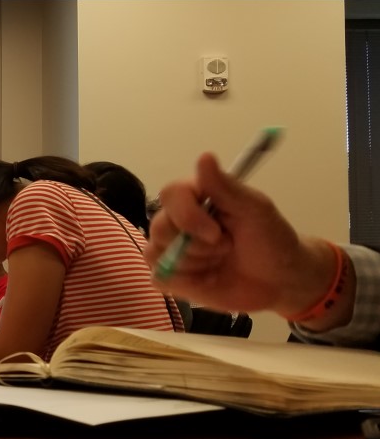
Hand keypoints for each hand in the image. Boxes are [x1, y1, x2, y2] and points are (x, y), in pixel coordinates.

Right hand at [144, 153, 331, 316]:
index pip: (170, 195)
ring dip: (194, 263)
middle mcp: (178, 221)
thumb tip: (204, 157)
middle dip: (196, 245)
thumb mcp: (255, 211)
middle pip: (159, 228)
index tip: (216, 232)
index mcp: (196, 198)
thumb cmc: (271, 240)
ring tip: (219, 262)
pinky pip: (160, 278)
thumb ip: (226, 187)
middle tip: (227, 247)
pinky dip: (185, 281)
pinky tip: (208, 278)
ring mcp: (171, 250)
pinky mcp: (171, 278)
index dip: (187, 215)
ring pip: (156, 254)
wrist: (281, 280)